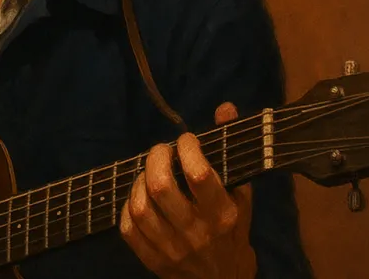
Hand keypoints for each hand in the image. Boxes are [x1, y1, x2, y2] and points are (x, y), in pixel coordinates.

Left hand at [120, 102, 256, 278]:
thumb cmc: (233, 233)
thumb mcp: (241, 194)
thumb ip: (229, 151)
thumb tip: (224, 108)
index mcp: (223, 215)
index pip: (199, 174)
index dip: (188, 148)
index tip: (187, 140)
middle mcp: (196, 232)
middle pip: (162, 187)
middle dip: (156, 159)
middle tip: (161, 150)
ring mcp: (172, 249)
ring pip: (141, 207)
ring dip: (139, 181)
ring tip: (148, 173)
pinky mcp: (152, 260)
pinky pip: (128, 229)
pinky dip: (127, 207)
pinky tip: (137, 197)